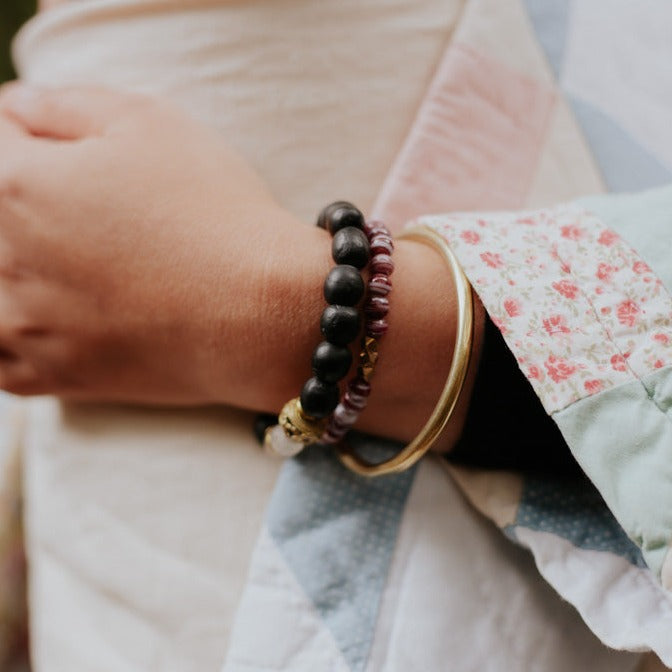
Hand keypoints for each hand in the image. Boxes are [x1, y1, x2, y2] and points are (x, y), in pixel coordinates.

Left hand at [0, 83, 324, 403]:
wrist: (263, 315)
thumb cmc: (217, 214)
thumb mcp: (151, 122)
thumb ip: (64, 105)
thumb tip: (15, 108)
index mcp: (15, 185)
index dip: (25, 129)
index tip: (55, 138)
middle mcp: (5, 258)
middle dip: (25, 197)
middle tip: (81, 204)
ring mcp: (24, 326)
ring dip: (11, 270)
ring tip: (66, 266)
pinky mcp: (52, 375)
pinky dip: (9, 334)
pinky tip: (39, 318)